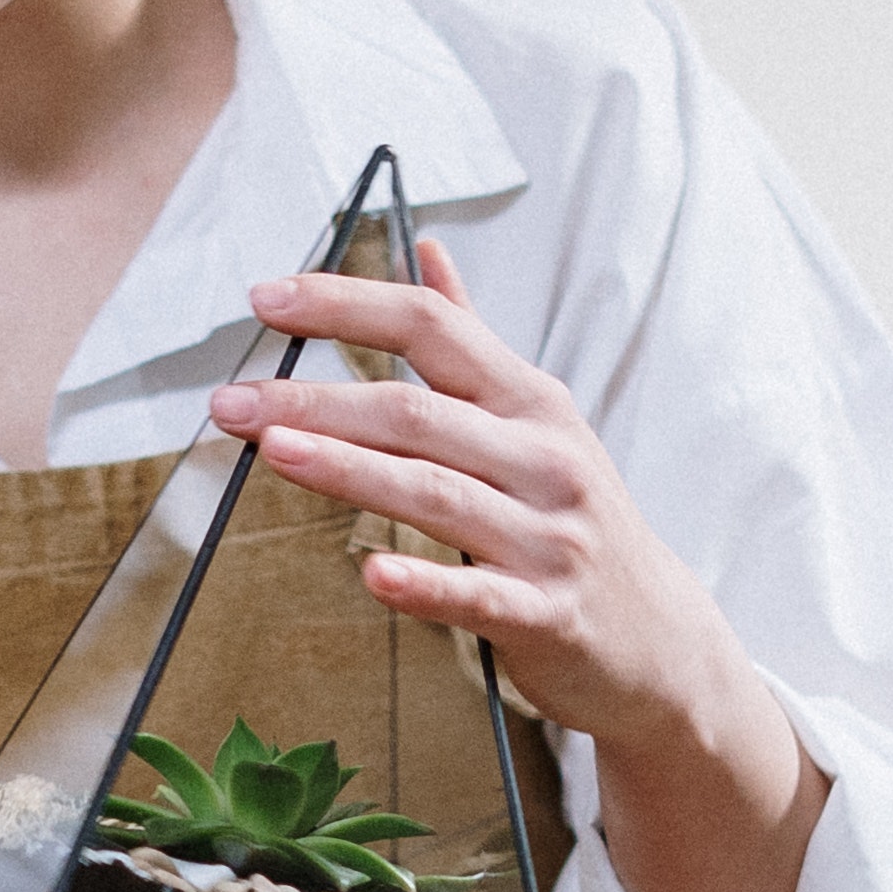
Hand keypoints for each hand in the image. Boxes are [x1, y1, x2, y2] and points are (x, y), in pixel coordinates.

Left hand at [207, 238, 830, 891]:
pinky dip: (424, 583)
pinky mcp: (545, 613)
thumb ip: (473, 341)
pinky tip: (371, 574)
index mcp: (532, 403)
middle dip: (318, 402)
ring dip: (349, 470)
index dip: (348, 305)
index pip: (433, 328)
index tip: (267, 299)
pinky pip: (477, 594)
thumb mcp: (538, 421)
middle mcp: (543, 459)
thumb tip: (427, 251)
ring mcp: (548, 537)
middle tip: (234, 401)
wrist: (658, 641)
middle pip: (418, 413)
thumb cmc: (576, 522)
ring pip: (436, 493)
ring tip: (274, 451)